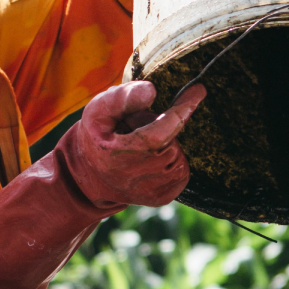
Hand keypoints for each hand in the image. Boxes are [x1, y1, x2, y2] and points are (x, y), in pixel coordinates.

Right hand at [56, 81, 205, 207]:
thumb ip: (122, 98)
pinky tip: (153, 159)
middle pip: (171, 141)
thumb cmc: (97, 137)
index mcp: (116, 154)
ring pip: (179, 156)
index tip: (198, 90)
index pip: (159, 133)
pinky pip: (182, 172)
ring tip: (141, 146)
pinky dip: (173, 160)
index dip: (180, 111)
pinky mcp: (161, 198)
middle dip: (161, 128)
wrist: (91, 177)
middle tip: (138, 129)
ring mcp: (150, 191)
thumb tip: (152, 91)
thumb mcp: (98, 111)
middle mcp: (134, 178)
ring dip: (167, 145)